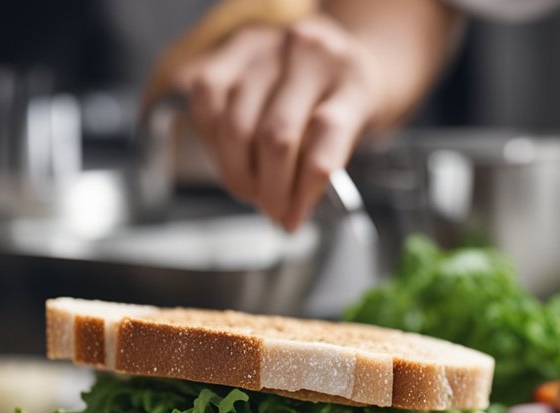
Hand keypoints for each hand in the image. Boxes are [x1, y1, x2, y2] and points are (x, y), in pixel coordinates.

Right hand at [175, 16, 381, 229]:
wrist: (331, 55)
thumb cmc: (340, 101)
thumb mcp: (353, 132)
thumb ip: (321, 167)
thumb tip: (285, 214)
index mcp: (352, 82)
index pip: (326, 138)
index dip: (304, 189)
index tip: (293, 219)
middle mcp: (309, 56)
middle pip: (276, 139)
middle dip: (268, 190)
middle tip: (270, 210)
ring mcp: (269, 48)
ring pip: (235, 125)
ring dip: (237, 172)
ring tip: (250, 189)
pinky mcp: (233, 47)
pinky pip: (206, 100)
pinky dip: (211, 140)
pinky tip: (227, 155)